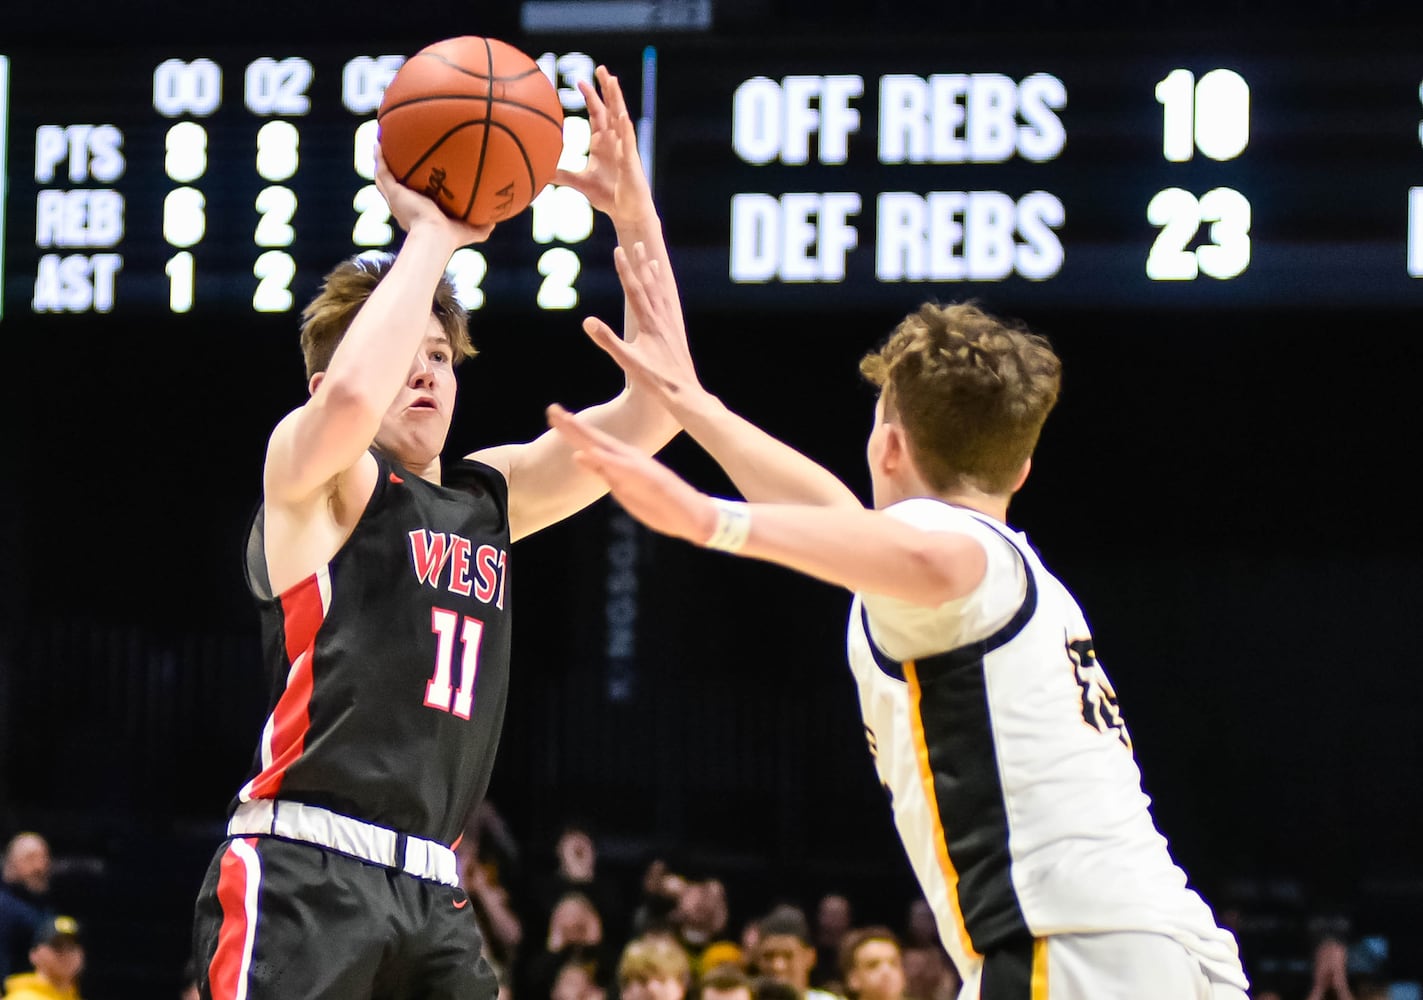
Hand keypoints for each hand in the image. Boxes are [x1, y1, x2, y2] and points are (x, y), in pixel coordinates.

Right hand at [373, 145, 494, 247]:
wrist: (436, 237)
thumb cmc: (453, 237)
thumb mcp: (473, 230)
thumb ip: (485, 224)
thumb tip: (498, 217)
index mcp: (419, 212)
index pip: (414, 196)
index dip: (413, 186)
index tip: (417, 174)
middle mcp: (404, 205)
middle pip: (394, 185)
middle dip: (394, 170)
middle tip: (394, 154)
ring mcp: (396, 199)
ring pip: (384, 176)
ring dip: (382, 159)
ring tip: (381, 141)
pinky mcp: (393, 192)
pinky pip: (382, 170)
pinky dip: (380, 156)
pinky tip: (380, 141)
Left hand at [547, 403, 715, 543]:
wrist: (691, 514)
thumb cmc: (658, 503)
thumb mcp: (620, 486)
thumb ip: (600, 470)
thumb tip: (577, 456)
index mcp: (621, 460)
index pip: (591, 442)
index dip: (571, 429)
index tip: (552, 414)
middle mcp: (627, 458)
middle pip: (594, 439)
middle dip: (571, 425)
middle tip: (551, 408)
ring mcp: (636, 467)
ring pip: (605, 448)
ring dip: (586, 435)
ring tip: (566, 420)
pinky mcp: (647, 478)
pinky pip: (623, 469)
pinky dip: (606, 460)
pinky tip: (591, 452)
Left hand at [553, 66, 652, 226]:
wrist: (626, 212)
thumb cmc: (607, 196)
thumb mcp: (579, 183)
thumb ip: (561, 175)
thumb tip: (541, 173)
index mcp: (603, 142)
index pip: (597, 113)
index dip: (590, 96)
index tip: (579, 81)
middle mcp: (615, 141)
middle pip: (611, 108)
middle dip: (607, 88)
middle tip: (601, 68)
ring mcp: (624, 148)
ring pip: (621, 118)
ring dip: (617, 99)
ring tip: (613, 81)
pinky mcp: (631, 161)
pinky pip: (628, 141)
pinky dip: (625, 128)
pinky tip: (621, 115)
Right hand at [582, 241, 699, 406]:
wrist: (685, 393)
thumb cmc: (655, 381)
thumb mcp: (627, 361)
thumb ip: (607, 340)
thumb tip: (587, 321)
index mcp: (649, 323)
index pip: (633, 289)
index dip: (624, 269)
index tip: (618, 250)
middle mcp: (662, 320)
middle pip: (650, 285)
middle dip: (641, 264)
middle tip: (638, 244)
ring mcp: (670, 327)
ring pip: (662, 294)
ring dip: (655, 276)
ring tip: (653, 261)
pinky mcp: (676, 336)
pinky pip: (670, 308)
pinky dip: (665, 295)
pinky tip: (666, 296)